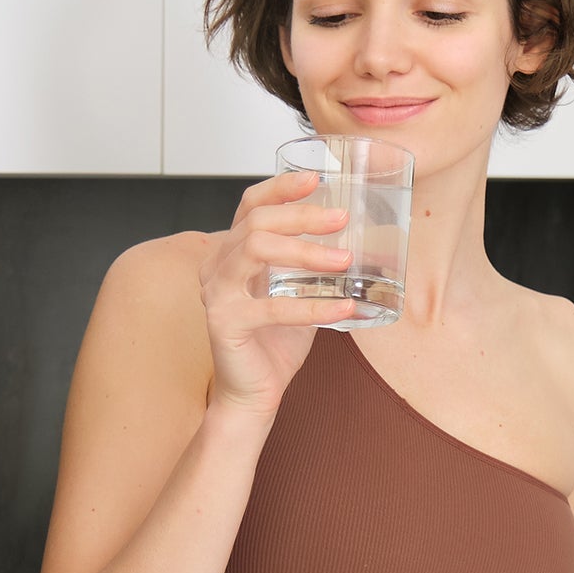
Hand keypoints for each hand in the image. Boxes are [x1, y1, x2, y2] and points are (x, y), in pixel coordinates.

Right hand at [197, 170, 356, 416]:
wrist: (253, 393)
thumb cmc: (273, 343)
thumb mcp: (296, 292)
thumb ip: (311, 266)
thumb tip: (357, 239)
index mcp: (231, 253)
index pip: (250, 204)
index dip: (281, 187)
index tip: (317, 179)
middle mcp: (217, 266)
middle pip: (256, 221)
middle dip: (302, 215)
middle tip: (342, 218)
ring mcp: (216, 293)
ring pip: (256, 248)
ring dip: (306, 251)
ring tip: (344, 259)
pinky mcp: (224, 323)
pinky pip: (272, 308)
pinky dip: (313, 307)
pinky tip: (344, 308)